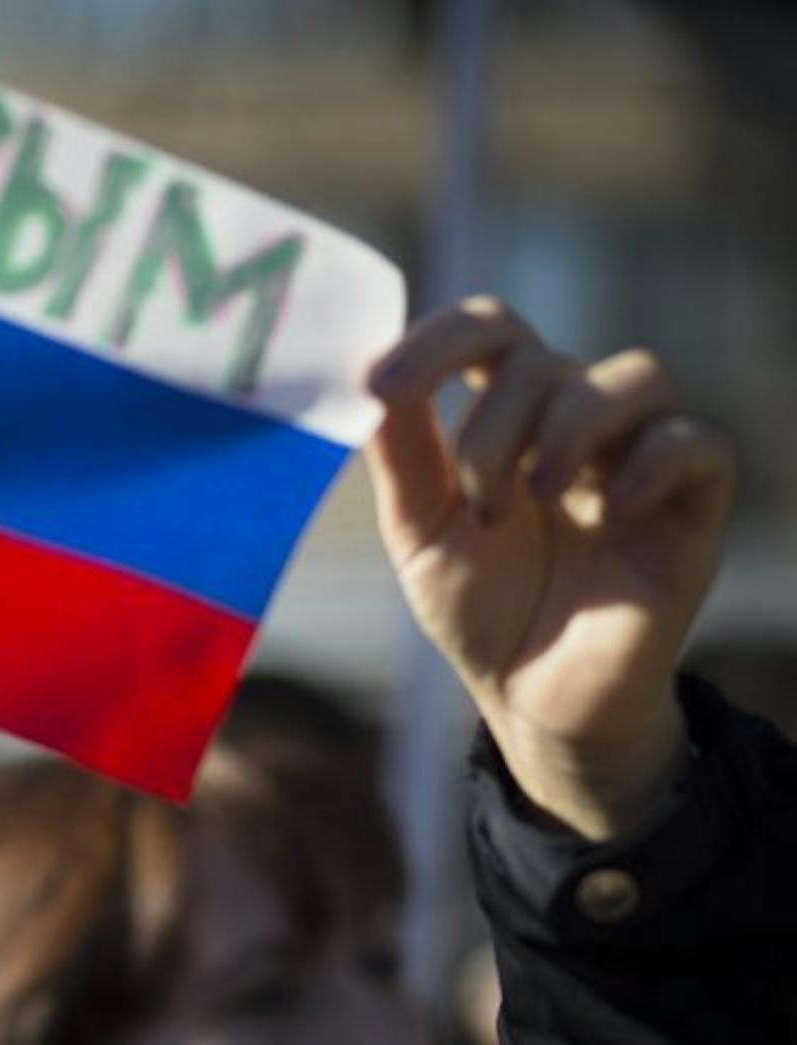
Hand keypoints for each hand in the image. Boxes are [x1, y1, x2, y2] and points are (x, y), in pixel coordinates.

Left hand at [367, 297, 732, 838]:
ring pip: (633, 376)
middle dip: (492, 429)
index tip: (382, 383)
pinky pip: (698, 441)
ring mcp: (640, 457)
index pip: (490, 331)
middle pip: (542, 360)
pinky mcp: (693, 506)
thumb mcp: (420, 534)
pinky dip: (650, 462)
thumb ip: (400, 456)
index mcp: (509, 416)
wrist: (533, 696)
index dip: (439, 338)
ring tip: (533, 501)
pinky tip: (606, 509)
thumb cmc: (481, 607)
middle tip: (481, 508)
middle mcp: (579, 421)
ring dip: (567, 429)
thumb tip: (363, 374)